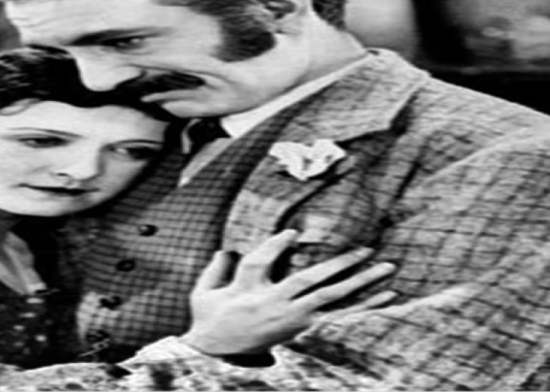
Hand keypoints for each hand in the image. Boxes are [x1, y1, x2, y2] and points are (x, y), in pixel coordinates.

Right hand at [181, 229, 395, 355]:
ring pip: (329, 298)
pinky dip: (363, 307)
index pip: (261, 262)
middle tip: (366, 249)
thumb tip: (224, 249)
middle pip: (309, 281)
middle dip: (339, 263)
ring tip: (385, 268)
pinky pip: (336, 317)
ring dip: (360, 282)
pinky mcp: (300, 330)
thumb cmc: (209, 321)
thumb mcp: (202, 294)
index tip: (293, 233)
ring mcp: (290, 319)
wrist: (217, 356)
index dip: (275, 246)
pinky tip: (384, 297)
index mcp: (246, 290)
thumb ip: (213, 269)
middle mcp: (272, 304)